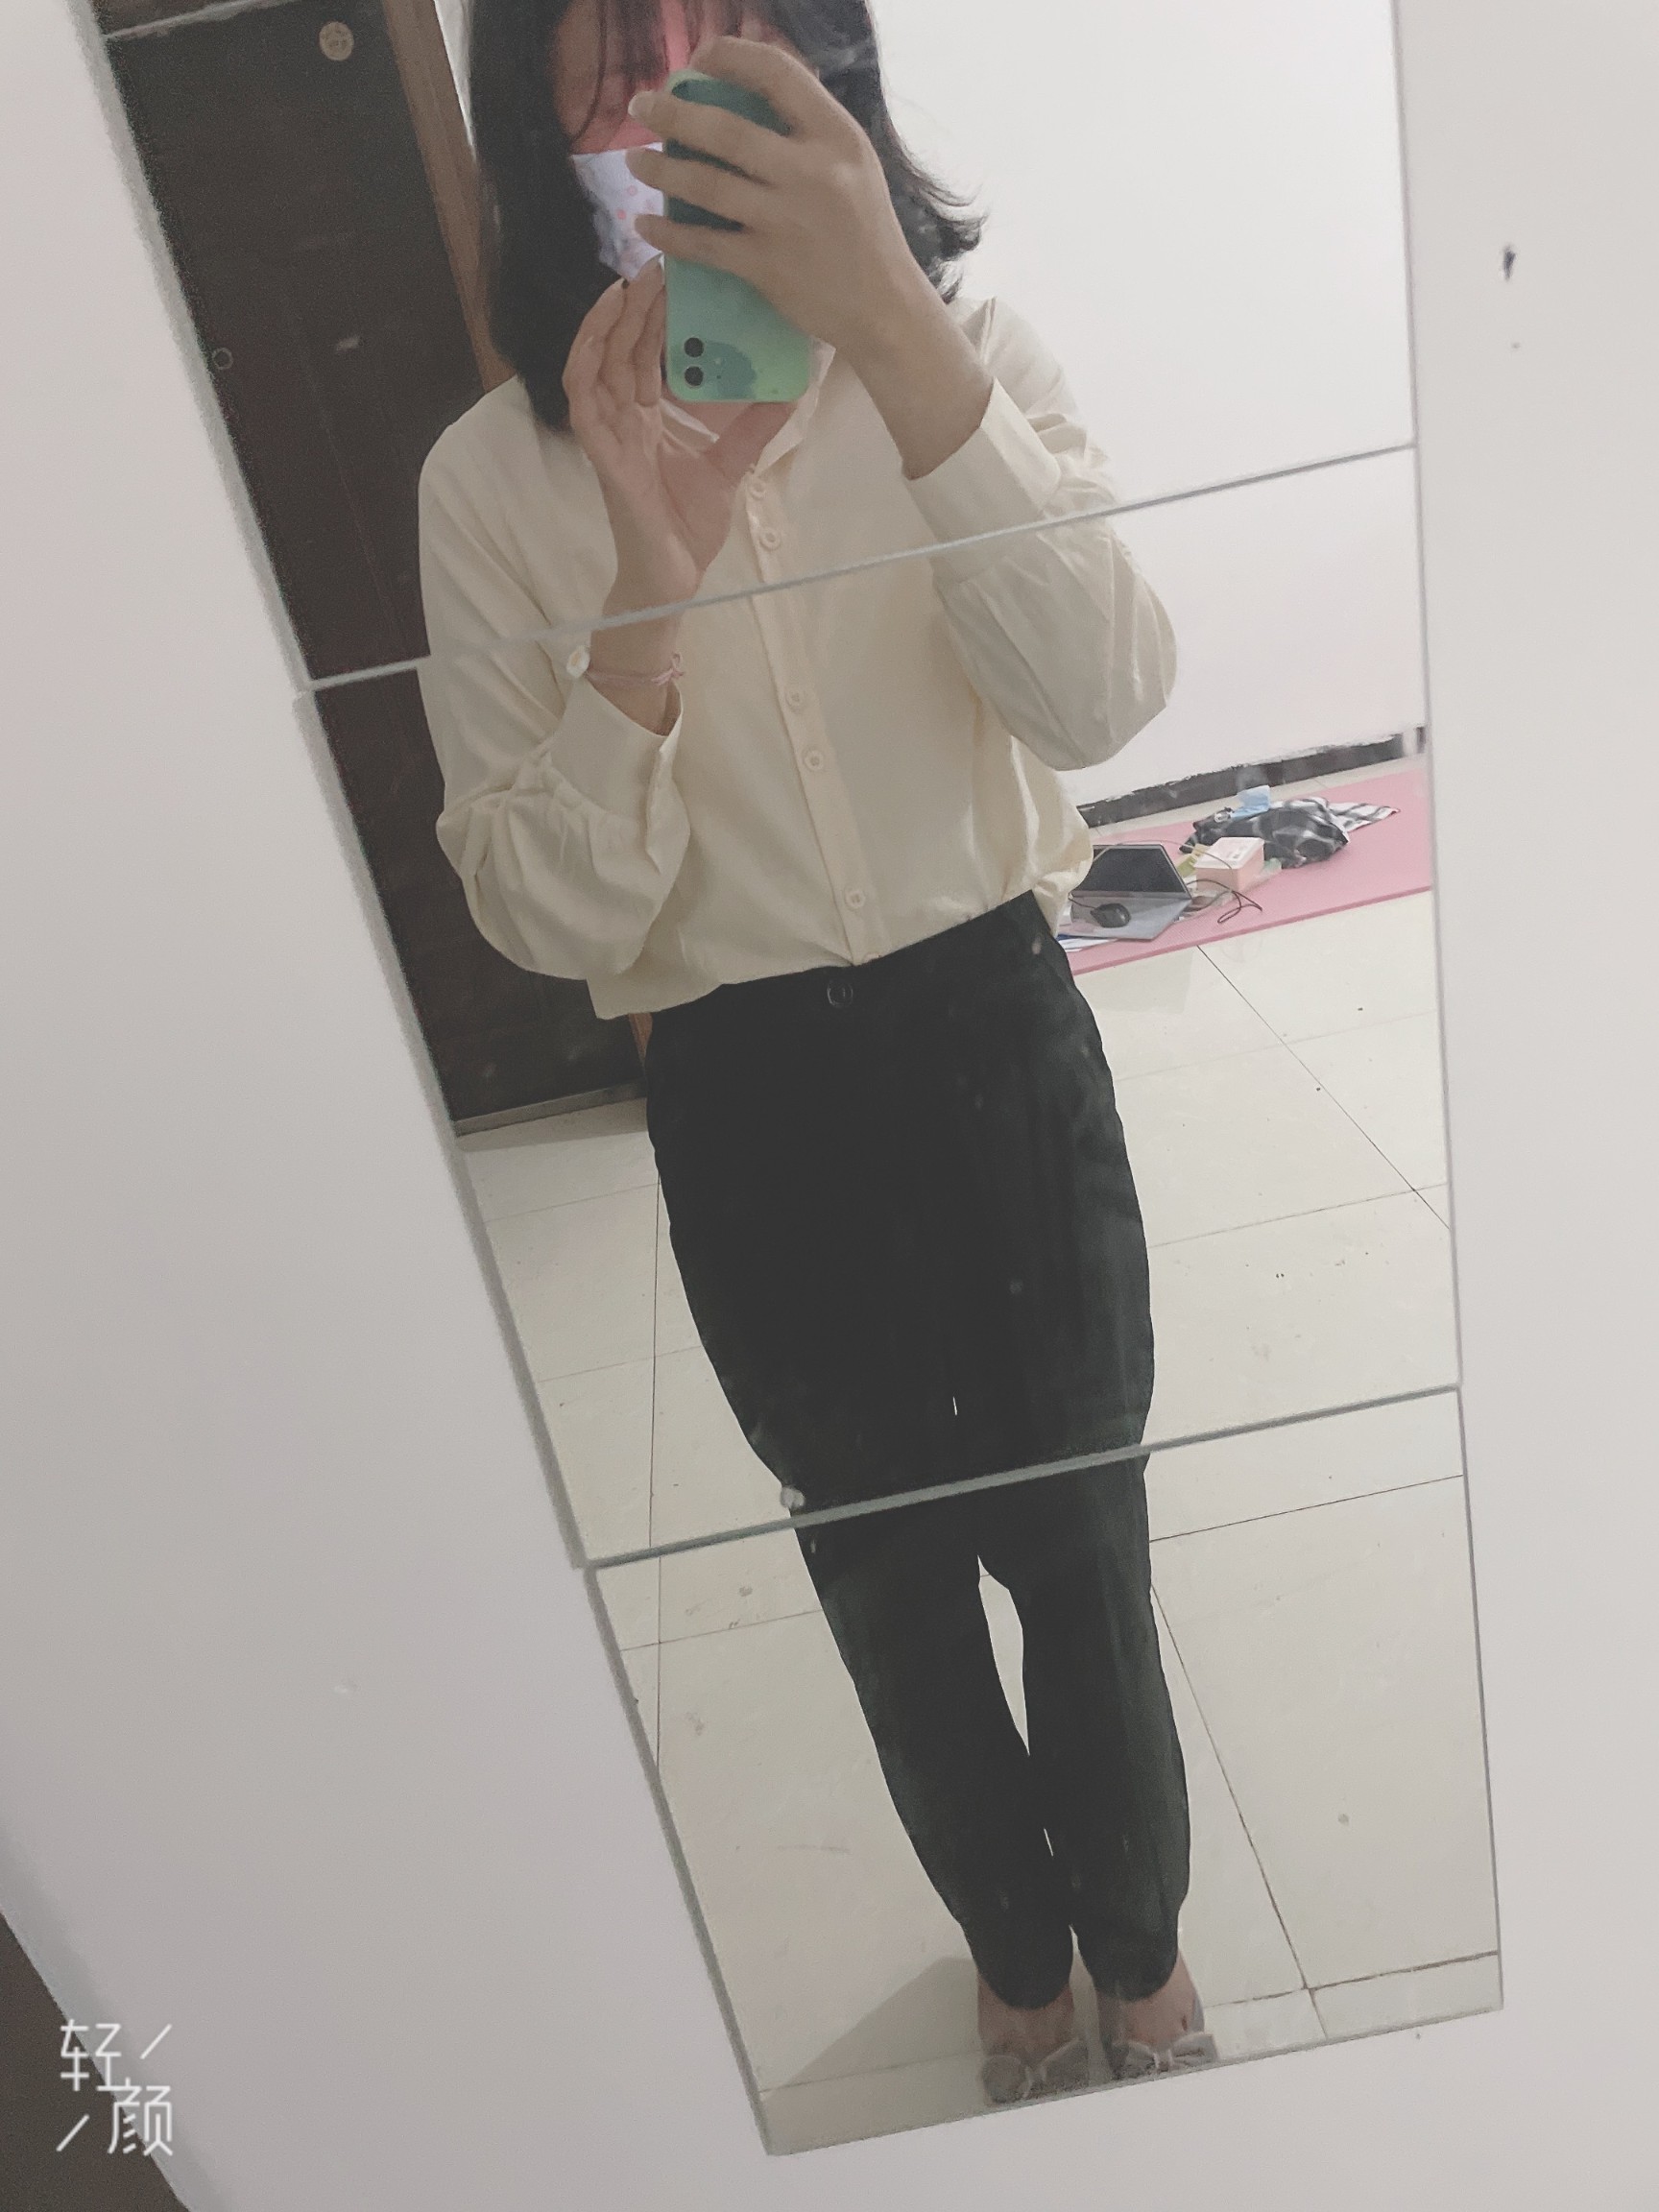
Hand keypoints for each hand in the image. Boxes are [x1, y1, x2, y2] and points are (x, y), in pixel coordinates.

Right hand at [561, 256, 795, 610]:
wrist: (674, 579)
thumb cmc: (688, 528)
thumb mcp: (730, 467)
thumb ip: (752, 429)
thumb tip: (789, 390)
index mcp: (646, 419)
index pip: (645, 355)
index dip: (655, 316)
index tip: (676, 278)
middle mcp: (622, 420)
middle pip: (622, 349)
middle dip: (636, 305)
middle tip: (660, 261)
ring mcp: (608, 435)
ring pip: (596, 362)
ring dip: (609, 320)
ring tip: (629, 282)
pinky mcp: (601, 453)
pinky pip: (583, 396)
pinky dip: (587, 357)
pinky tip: (602, 326)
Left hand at [624, 35, 931, 364]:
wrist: (884, 308)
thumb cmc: (864, 232)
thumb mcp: (853, 164)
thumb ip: (808, 129)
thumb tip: (750, 89)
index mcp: (836, 136)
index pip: (776, 73)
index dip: (728, 57)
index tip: (697, 64)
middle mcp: (810, 172)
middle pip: (726, 129)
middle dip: (672, 111)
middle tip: (641, 106)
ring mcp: (785, 221)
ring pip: (706, 183)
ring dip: (660, 168)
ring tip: (635, 161)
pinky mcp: (766, 266)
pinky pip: (703, 243)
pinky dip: (668, 232)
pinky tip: (645, 223)